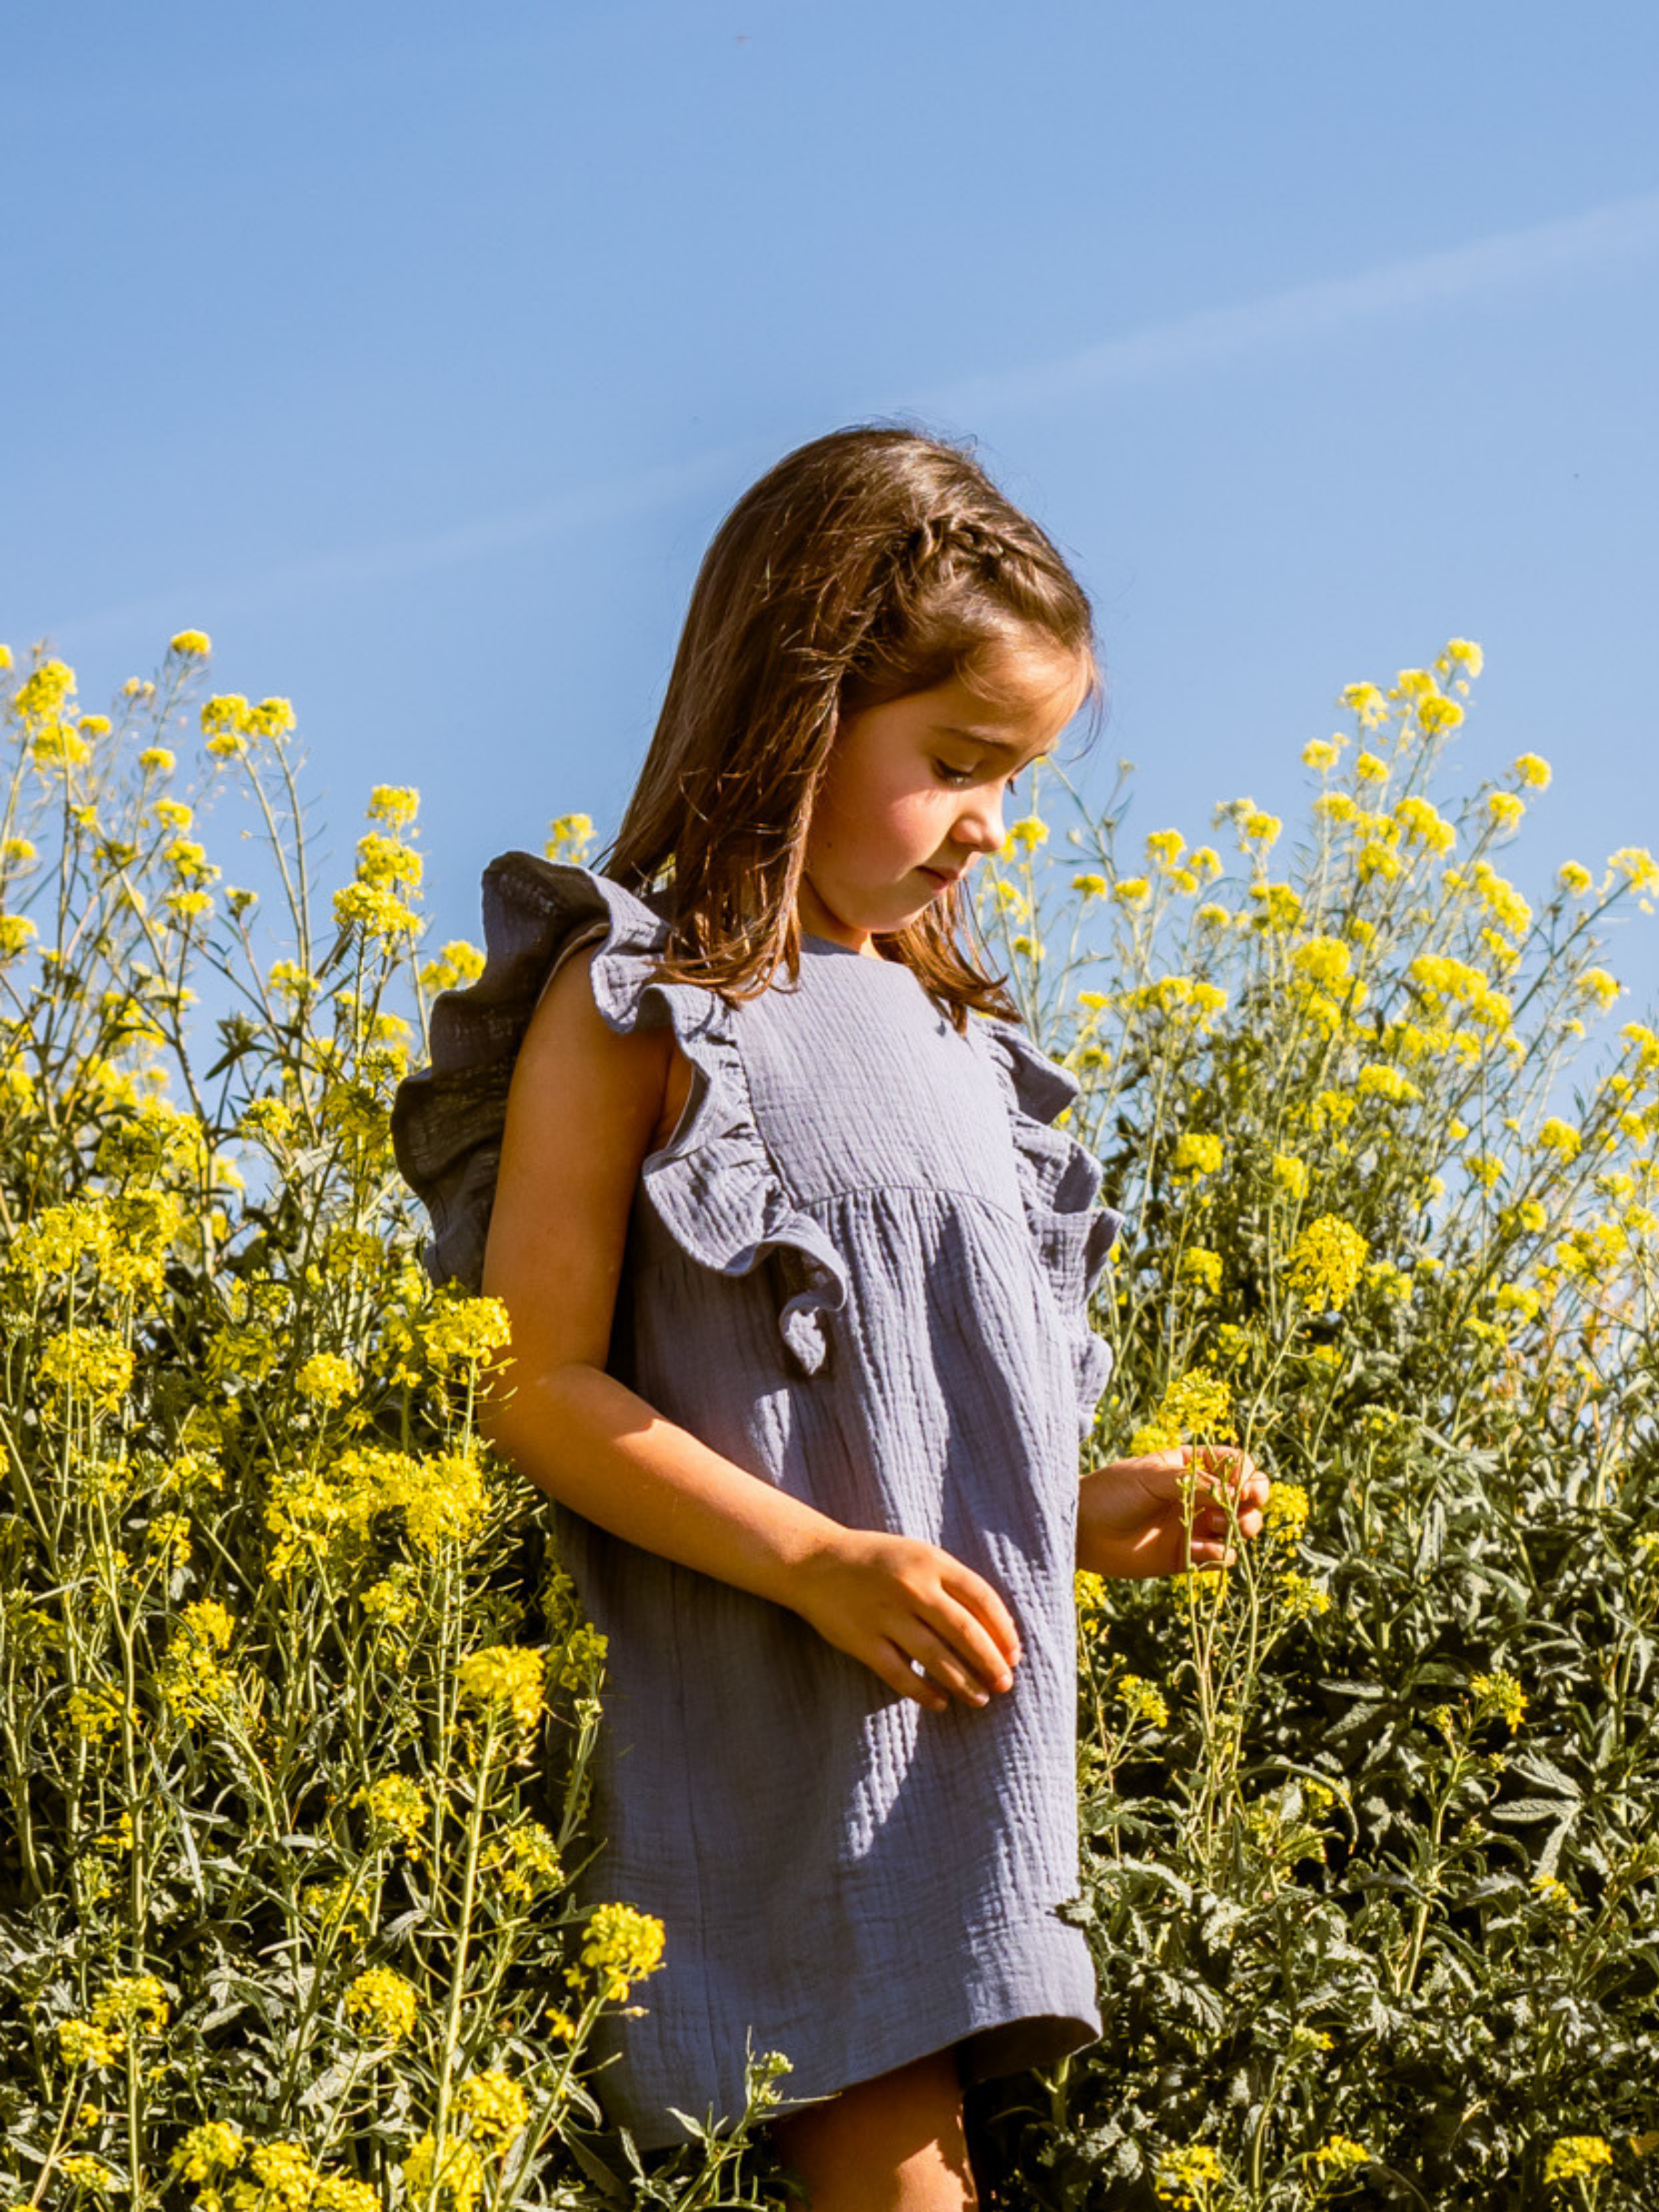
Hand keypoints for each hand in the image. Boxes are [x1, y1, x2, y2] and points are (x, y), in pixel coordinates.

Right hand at [789, 1529, 1022, 1713]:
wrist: (814, 1561)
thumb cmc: (876, 1561)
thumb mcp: (917, 1556)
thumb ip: (951, 1583)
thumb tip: (994, 1627)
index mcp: (931, 1561)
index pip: (982, 1598)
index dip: (1003, 1630)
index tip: (1014, 1654)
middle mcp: (912, 1587)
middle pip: (965, 1631)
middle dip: (991, 1662)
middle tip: (1005, 1684)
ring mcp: (886, 1615)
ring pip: (937, 1658)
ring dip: (964, 1683)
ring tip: (980, 1699)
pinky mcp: (863, 1641)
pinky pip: (901, 1675)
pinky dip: (924, 1692)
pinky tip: (940, 1703)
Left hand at [1077, 1447, 1269, 1580]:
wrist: (1081, 1531)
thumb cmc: (1111, 1493)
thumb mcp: (1152, 1477)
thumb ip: (1195, 1484)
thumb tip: (1237, 1493)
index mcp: (1191, 1466)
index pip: (1236, 1464)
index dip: (1248, 1474)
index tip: (1244, 1486)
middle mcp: (1200, 1495)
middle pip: (1248, 1496)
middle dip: (1253, 1501)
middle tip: (1241, 1506)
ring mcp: (1196, 1525)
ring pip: (1242, 1527)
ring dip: (1241, 1527)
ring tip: (1215, 1525)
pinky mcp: (1188, 1555)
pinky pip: (1221, 1557)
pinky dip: (1219, 1555)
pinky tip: (1197, 1551)